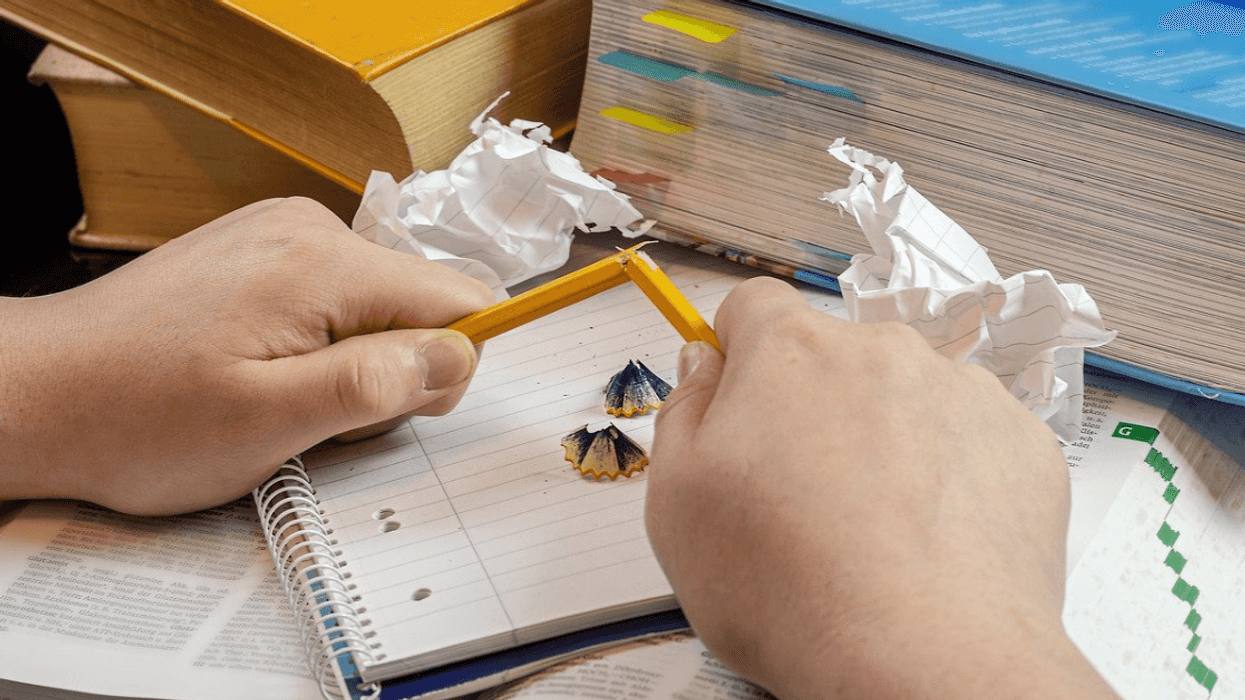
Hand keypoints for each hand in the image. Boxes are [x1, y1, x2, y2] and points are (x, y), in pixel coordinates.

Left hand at [0, 198, 492, 514]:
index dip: (452, 365)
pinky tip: (262, 372)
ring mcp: (280, 233)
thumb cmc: (139, 418)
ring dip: (350, 364)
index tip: (406, 411)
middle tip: (312, 416)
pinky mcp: (260, 249)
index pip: (457, 298)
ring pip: (377, 307)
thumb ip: (374, 383)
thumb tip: (461, 354)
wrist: (38, 391)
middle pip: (417, 304)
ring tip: (275, 397)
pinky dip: (319, 345)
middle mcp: (307, 228)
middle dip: (389, 373)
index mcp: (321, 263)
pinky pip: (335, 298)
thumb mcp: (267, 423)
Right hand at [645, 277, 1117, 699]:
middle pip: (831, 357)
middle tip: (795, 494)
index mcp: (792, 351)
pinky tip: (922, 540)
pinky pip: (968, 440)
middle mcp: (882, 353)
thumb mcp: (678, 500)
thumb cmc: (797, 590)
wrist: (922, 660)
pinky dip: (946, 477)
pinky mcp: (1021, 444)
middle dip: (811, 409)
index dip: (738, 353)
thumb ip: (684, 411)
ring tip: (865, 531)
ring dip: (882, 441)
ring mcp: (961, 393)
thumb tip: (705, 370)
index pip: (754, 306)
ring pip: (903, 398)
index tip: (736, 399)